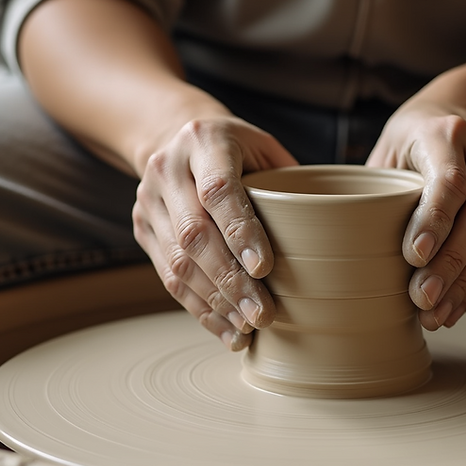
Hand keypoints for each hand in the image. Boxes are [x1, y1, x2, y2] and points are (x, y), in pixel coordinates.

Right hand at [132, 116, 297, 349]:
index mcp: (203, 140)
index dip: (240, 232)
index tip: (265, 268)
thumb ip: (287, 182)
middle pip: (194, 234)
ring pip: (178, 261)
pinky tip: (227, 328)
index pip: (218, 191)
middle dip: (230, 281)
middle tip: (262, 313)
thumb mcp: (263, 148)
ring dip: (215, 301)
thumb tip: (323, 232)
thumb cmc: (236, 149)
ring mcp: (149, 201)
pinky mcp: (142, 228)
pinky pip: (169, 276)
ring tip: (248, 328)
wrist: (174, 138)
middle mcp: (168, 169)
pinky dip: (200, 308)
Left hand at [367, 102, 465, 330]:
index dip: (434, 222)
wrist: (462, 120)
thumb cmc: (414, 142)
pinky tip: (454, 305)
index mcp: (448, 133)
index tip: (415, 257)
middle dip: (449, 267)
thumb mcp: (388, 151)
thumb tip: (352, 248)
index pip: (448, 182)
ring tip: (435, 314)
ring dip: (464, 285)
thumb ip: (378, 190)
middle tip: (422, 299)